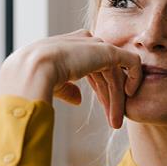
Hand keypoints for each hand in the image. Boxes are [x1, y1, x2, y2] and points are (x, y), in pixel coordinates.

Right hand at [0, 29, 142, 128]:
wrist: (32, 70)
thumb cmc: (33, 79)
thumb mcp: (52, 83)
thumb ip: (67, 88)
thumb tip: (79, 99)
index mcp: (69, 47)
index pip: (92, 66)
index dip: (99, 87)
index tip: (101, 107)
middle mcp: (84, 43)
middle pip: (105, 71)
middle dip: (109, 97)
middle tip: (113, 121)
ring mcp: (96, 45)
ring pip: (115, 73)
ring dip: (116, 99)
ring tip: (116, 122)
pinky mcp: (108, 51)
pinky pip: (131, 62)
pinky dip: (135, 78)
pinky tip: (129, 96)